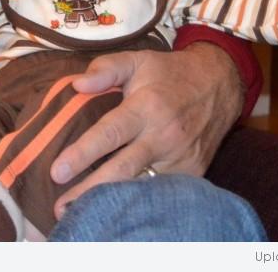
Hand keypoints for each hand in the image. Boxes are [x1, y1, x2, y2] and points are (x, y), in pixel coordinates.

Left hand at [50, 42, 242, 218]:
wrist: (219, 83)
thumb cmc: (171, 73)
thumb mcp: (139, 60)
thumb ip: (106, 69)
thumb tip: (77, 85)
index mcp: (147, 106)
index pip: (110, 133)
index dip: (83, 153)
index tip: (57, 172)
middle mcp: (164, 135)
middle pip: (123, 170)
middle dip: (90, 191)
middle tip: (61, 208)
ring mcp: (181, 156)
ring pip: (143, 187)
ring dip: (114, 201)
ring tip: (85, 215)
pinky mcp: (193, 171)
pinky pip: (162, 190)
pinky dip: (141, 200)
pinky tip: (120, 210)